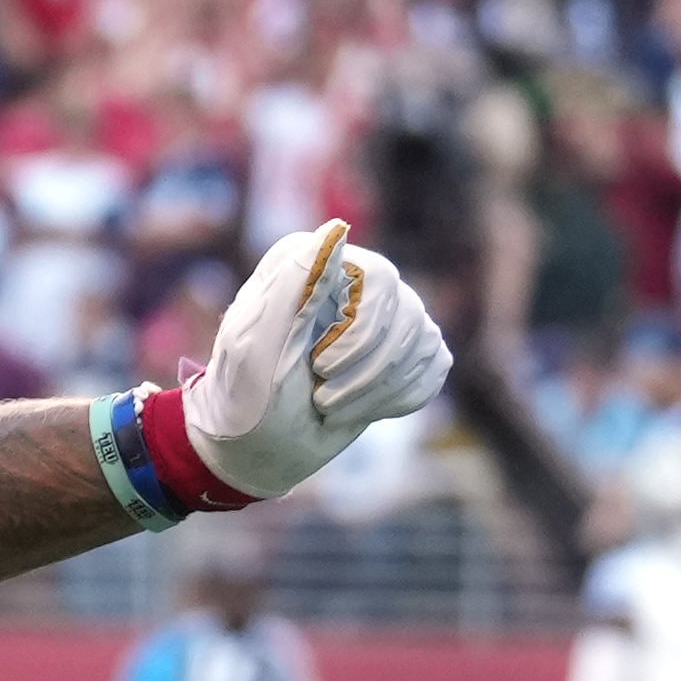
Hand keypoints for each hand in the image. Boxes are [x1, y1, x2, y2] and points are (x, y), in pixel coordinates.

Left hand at [181, 220, 458, 502]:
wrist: (256, 451)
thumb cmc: (247, 401)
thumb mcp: (257, 348)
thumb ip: (292, 284)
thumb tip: (338, 229)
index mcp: (309, 261)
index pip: (377, 278)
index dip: (360, 332)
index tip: (320, 367)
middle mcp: (352, 276)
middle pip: (405, 312)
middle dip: (368, 371)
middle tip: (322, 398)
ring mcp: (383, 310)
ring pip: (421, 340)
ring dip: (377, 390)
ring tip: (330, 405)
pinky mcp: (405, 347)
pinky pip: (434, 363)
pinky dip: (399, 397)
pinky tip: (358, 406)